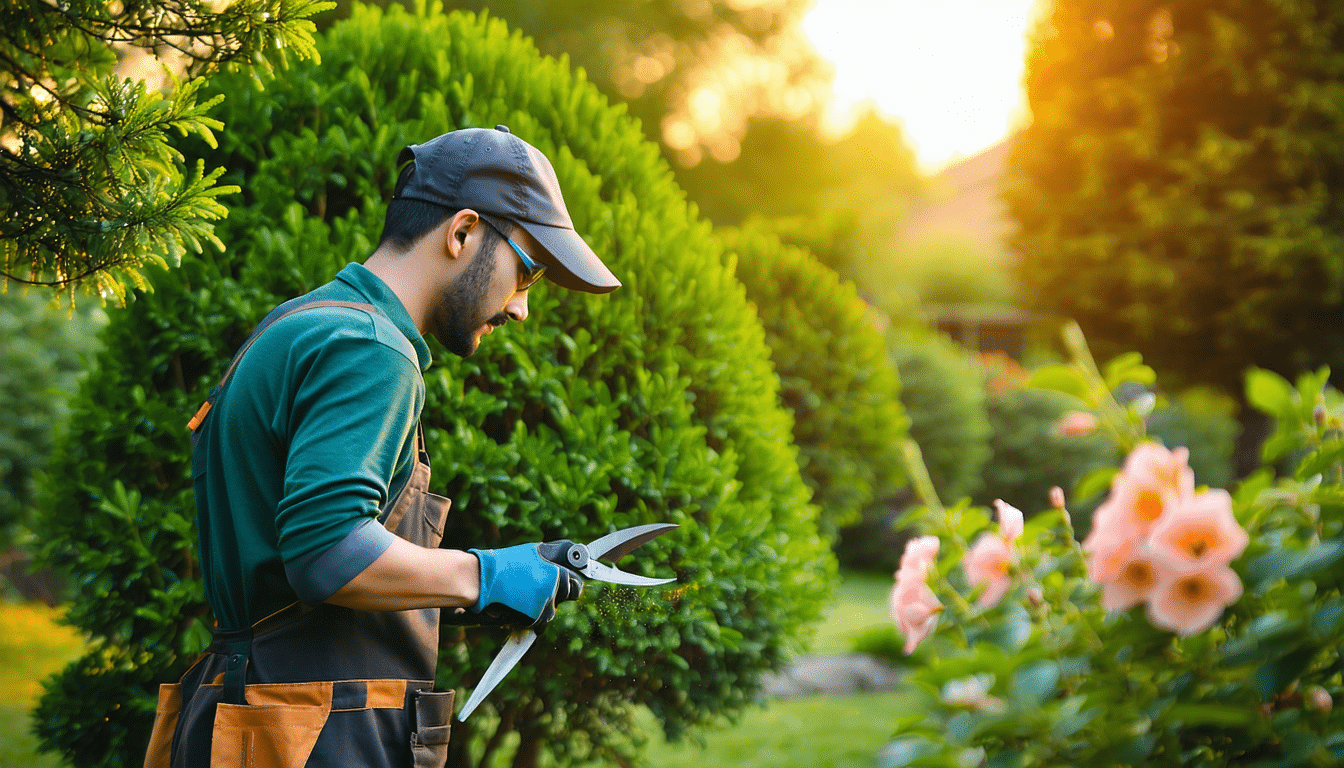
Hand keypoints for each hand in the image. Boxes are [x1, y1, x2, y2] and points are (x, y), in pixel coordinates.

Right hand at [464, 542, 584, 628]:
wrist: (482, 579)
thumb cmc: (503, 564)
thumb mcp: (532, 553)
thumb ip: (551, 561)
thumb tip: (563, 565)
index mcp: (556, 571)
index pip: (576, 583)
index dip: (571, 584)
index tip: (568, 585)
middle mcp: (554, 588)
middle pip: (565, 597)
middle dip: (556, 596)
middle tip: (538, 591)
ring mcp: (544, 604)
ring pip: (550, 612)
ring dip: (541, 609)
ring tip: (522, 598)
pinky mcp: (533, 617)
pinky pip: (537, 622)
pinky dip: (529, 618)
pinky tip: (516, 607)